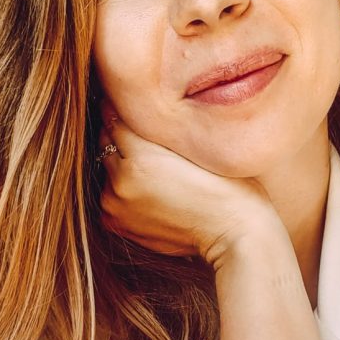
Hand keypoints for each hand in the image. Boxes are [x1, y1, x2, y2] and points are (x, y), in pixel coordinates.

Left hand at [97, 107, 279, 266]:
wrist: (232, 233)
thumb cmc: (224, 186)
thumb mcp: (192, 146)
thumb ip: (153, 127)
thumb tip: (120, 107)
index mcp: (139, 158)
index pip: (113, 117)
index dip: (126, 108)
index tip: (138, 109)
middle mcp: (120, 184)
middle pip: (106, 144)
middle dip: (122, 138)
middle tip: (151, 141)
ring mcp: (117, 208)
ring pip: (108, 171)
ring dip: (121, 165)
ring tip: (155, 170)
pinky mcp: (120, 225)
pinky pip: (112, 197)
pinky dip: (123, 191)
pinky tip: (151, 192)